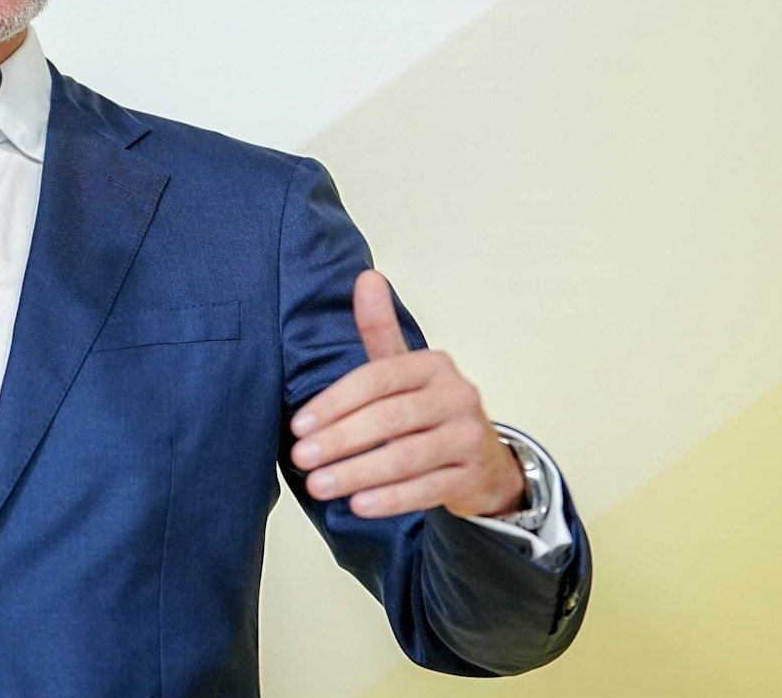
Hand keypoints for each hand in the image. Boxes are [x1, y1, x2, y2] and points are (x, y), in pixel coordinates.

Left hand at [288, 270, 524, 519]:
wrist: (482, 458)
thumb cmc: (428, 409)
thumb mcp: (403, 368)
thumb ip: (379, 329)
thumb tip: (367, 277)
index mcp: (434, 365)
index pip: (376, 380)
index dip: (334, 403)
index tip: (298, 426)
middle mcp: (457, 396)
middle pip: (389, 418)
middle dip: (339, 440)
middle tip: (302, 458)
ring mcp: (468, 436)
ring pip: (406, 457)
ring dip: (357, 473)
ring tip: (319, 485)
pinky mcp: (472, 473)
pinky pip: (427, 489)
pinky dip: (390, 499)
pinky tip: (359, 505)